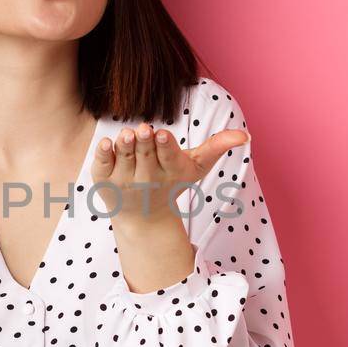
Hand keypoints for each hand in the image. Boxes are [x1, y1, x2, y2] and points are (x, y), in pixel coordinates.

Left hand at [91, 121, 248, 231]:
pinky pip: (102, 166)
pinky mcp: (104, 181)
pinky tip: (106, 143)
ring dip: (124, 146)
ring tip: (126, 134)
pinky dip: (103, 155)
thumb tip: (245, 135)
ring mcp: (123, 180)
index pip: (168, 157)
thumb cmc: (171, 183)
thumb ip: (216, 148)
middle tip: (143, 128)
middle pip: (146, 155)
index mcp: (170, 171)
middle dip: (145, 142)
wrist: (143, 218)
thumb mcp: (195, 167)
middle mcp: (146, 178)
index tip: (163, 134)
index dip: (165, 146)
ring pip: (124, 159)